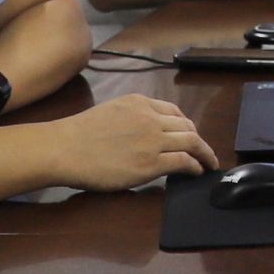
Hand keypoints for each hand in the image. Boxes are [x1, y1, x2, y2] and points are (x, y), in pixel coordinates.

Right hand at [37, 94, 216, 190]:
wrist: (65, 148)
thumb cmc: (79, 134)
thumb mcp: (111, 112)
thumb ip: (132, 118)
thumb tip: (143, 133)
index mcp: (140, 103)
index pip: (173, 111)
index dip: (186, 124)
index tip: (190, 133)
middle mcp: (150, 117)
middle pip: (187, 126)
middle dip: (199, 139)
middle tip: (204, 151)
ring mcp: (153, 139)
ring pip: (191, 141)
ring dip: (204, 153)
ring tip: (208, 162)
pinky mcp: (152, 162)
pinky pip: (184, 161)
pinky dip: (195, 165)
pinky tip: (197, 171)